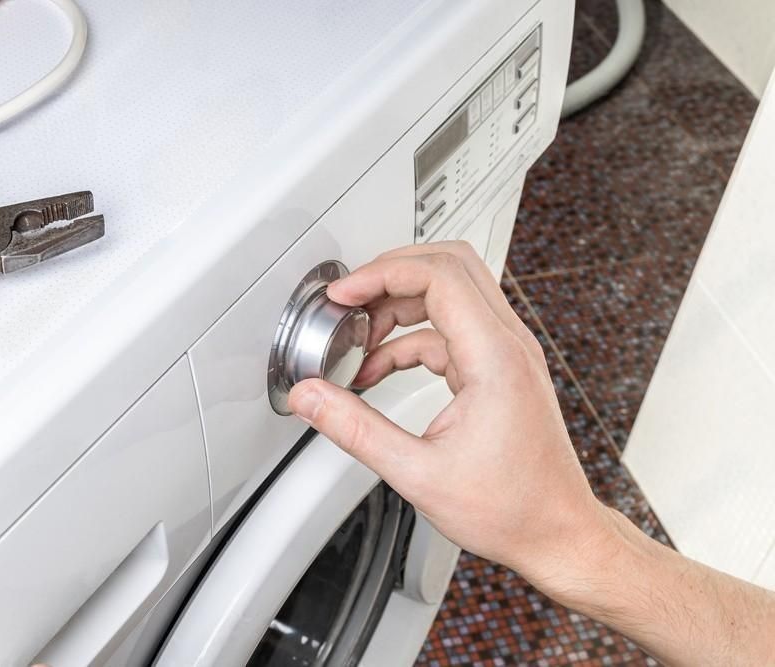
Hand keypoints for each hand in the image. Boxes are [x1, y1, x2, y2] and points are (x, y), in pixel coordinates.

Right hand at [287, 242, 611, 582]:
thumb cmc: (511, 509)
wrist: (556, 533)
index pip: (438, 276)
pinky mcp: (500, 368)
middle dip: (391, 272)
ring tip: (358, 336)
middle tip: (348, 297)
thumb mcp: (417, 472)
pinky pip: (452, 329)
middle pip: (449, 266)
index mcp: (495, 358)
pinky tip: (380, 368)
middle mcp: (509, 344)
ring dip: (399, 304)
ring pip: (451, 292)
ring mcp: (509, 353)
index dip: (381, 273)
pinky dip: (412, 337)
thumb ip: (354, 429)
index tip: (343, 293)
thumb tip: (311, 396)